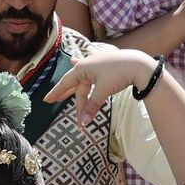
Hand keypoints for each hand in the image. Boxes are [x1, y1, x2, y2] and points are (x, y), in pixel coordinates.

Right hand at [43, 47, 159, 125]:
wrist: (138, 64)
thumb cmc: (119, 74)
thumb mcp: (103, 91)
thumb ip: (92, 106)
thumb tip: (84, 123)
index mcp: (82, 68)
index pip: (65, 83)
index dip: (56, 93)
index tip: (46, 100)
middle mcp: (86, 65)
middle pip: (75, 85)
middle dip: (65, 95)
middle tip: (52, 101)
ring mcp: (95, 65)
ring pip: (84, 84)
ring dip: (80, 96)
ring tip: (64, 95)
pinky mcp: (104, 67)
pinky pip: (90, 76)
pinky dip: (84, 79)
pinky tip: (73, 61)